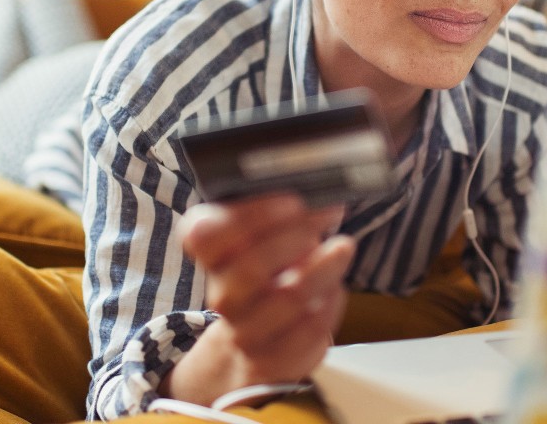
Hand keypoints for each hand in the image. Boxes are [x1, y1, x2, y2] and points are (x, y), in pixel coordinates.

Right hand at [163, 193, 354, 404]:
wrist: (258, 339)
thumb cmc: (269, 274)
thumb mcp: (264, 239)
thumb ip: (279, 215)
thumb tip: (319, 189)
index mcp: (212, 256)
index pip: (204, 236)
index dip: (249, 217)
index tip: (292, 200)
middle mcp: (222, 294)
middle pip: (249, 268)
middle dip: (295, 238)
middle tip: (325, 219)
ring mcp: (245, 330)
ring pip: (287, 298)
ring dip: (323, 269)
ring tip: (343, 248)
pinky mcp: (273, 357)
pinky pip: (309, 329)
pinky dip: (330, 302)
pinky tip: (335, 288)